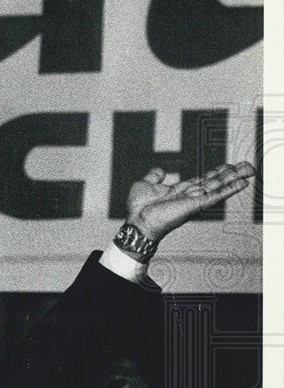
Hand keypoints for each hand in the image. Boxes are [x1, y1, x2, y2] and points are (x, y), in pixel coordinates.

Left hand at [125, 161, 255, 241]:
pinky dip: (230, 188)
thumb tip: (160, 170)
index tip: (228, 166)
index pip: (202, 180)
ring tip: (250, 170)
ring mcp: (194, 200)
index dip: (215, 173)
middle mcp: (190, 196)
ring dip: (235, 178)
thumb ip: (153, 176)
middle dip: (231, 173)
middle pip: (215, 182)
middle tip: (248, 165)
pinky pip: (215, 195)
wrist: (137, 222)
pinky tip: (242, 182)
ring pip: (218, 186)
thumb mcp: (144, 185)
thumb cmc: (138, 209)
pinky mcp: (195, 205)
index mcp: (180, 191)